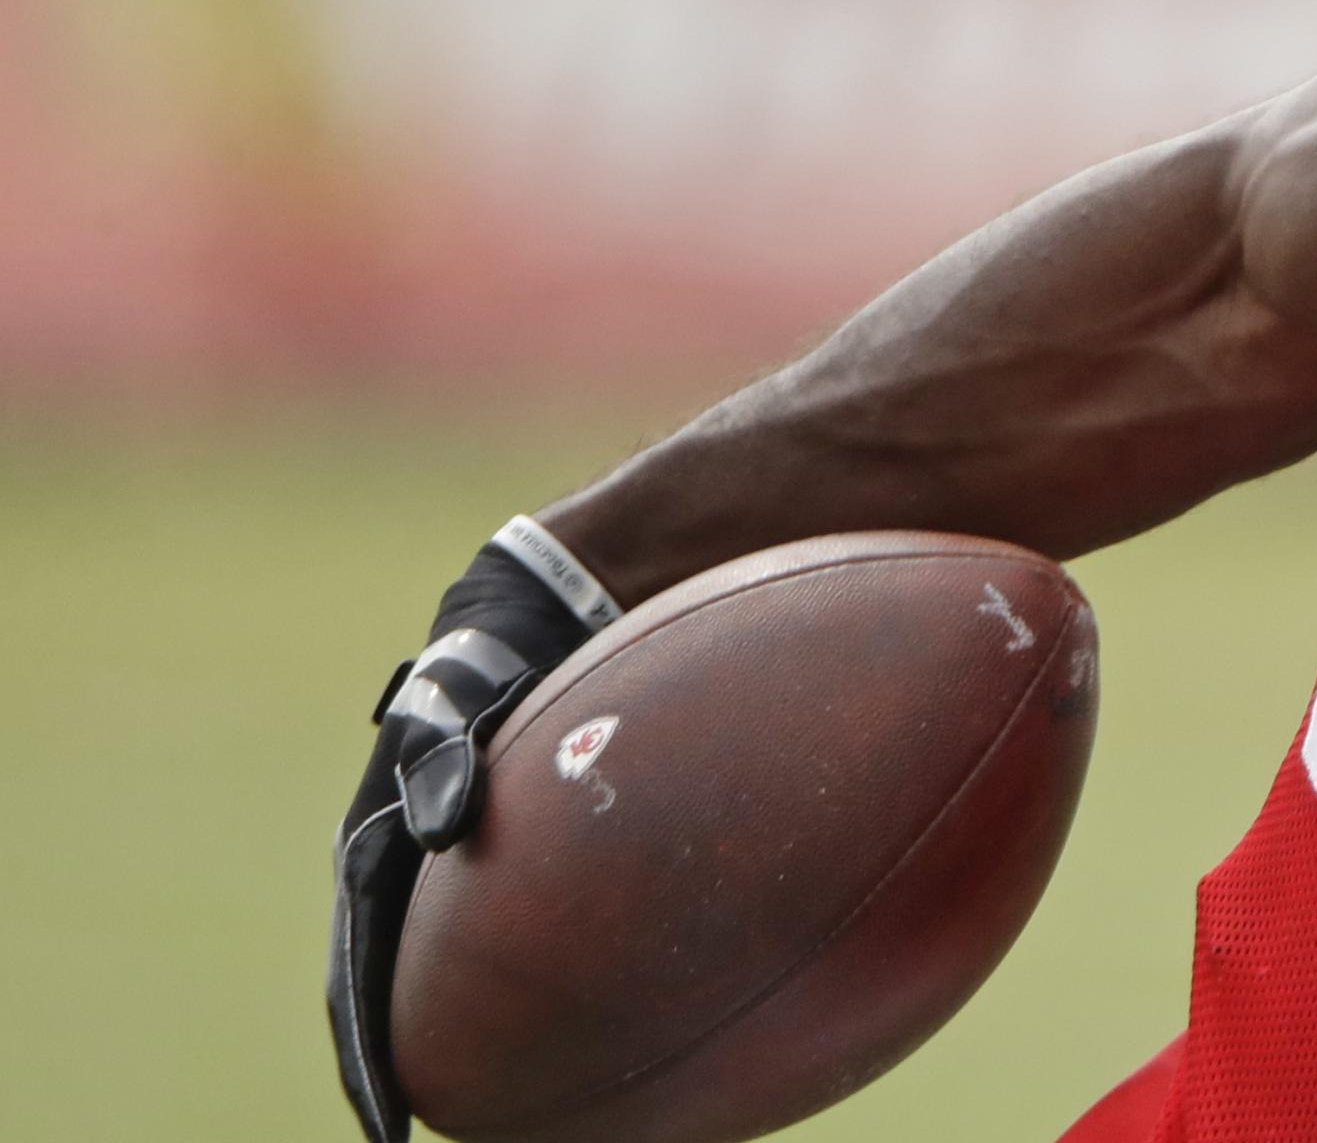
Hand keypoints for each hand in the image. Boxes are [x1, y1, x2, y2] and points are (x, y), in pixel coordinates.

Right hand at [327, 519, 620, 1142]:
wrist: (534, 613)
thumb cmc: (487, 659)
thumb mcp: (453, 703)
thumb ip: (442, 763)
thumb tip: (442, 829)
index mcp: (372, 852)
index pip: (357, 977)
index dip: (365, 1055)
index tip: (384, 1123)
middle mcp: (402, 866)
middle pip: (387, 988)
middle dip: (393, 1064)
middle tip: (415, 1132)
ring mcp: (449, 859)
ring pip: (442, 966)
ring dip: (449, 1032)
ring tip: (487, 1102)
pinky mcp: (498, 844)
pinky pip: (500, 927)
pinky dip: (514, 980)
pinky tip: (571, 1017)